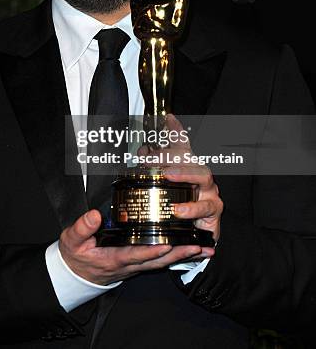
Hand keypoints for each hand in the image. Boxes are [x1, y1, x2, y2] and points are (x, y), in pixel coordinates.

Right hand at [59, 209, 214, 285]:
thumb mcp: (72, 240)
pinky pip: (160, 260)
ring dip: (183, 256)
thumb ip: (82, 227)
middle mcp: (128, 265)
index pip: (136, 254)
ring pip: (162, 262)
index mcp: (113, 258)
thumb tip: (94, 215)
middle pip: (157, 260)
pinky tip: (189, 250)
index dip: (152, 250)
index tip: (167, 244)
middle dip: (179, 254)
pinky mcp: (138, 262)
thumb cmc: (75, 255)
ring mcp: (134, 265)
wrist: (75, 272)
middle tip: (198, 247)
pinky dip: (176, 256)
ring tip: (202, 249)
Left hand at [161, 115, 223, 241]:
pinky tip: (178, 210)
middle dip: (173, 158)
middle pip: (192, 160)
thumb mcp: (164, 188)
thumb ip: (152, 168)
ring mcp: (210, 193)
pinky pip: (205, 207)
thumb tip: (143, 152)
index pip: (183, 147)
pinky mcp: (213, 211)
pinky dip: (191, 208)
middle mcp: (201, 178)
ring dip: (184, 175)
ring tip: (167, 176)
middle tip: (152, 159)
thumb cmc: (181, 208)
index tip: (168, 119)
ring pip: (202, 176)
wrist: (195, 236)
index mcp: (189, 170)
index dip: (177, 131)